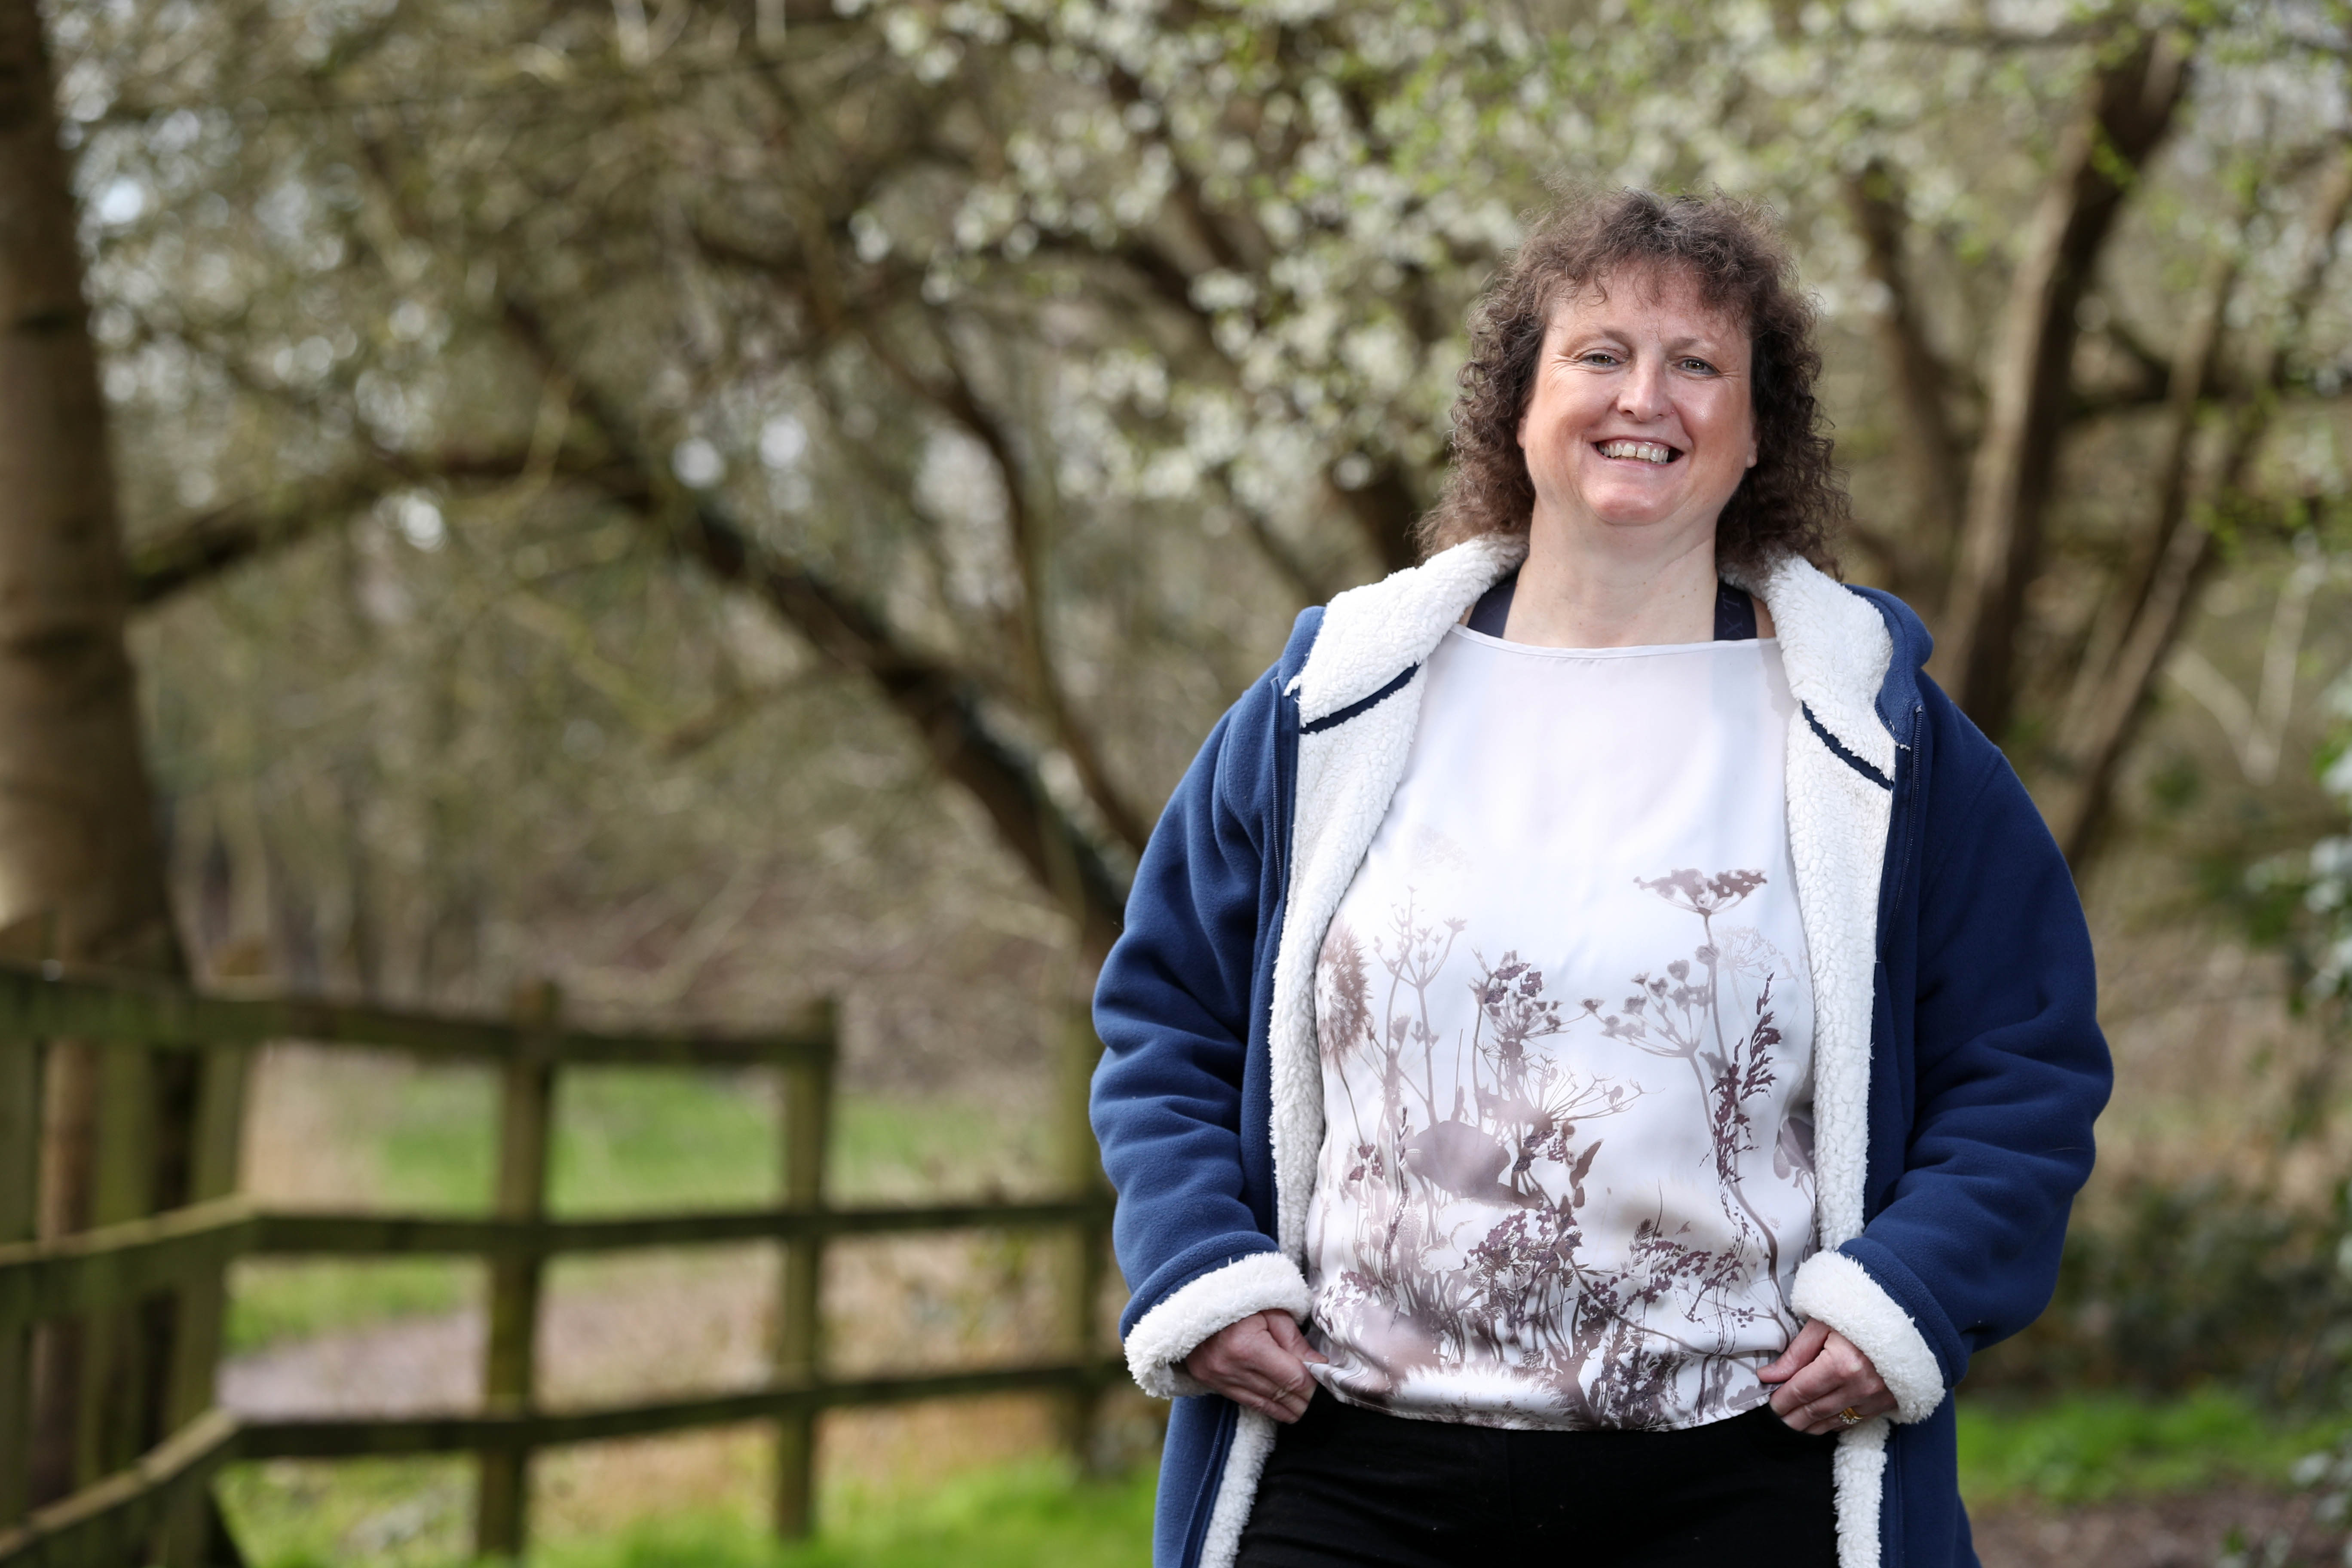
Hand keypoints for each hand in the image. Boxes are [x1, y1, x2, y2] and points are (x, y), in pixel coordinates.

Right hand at [1183, 1310, 1327, 1422]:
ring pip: (1265, 1404)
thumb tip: (1319, 1365)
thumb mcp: (1270, 1312)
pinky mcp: (1212, 1384)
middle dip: (1303, 1399)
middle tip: (1318, 1396)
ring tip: (1304, 1407)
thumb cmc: (1238, 1302)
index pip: (1292, 1378)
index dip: (1312, 1383)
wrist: (1194, 1305)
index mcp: (1248, 1346)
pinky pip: (1248, 1403)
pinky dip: (1269, 1407)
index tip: (1323, 1379)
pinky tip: (1284, 1410)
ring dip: (1288, 1408)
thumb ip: (1295, 1340)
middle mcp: (1232, 1368)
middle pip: (1280, 1394)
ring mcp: (1220, 1379)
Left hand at [1758, 1320, 1893, 1433]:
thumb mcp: (1821, 1324)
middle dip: (1792, 1419)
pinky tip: (1820, 1424)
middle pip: (1816, 1411)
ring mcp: (1876, 1398)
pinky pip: (1855, 1421)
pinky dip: (1834, 1424)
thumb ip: (1795, 1354)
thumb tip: (1768, 1376)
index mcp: (1841, 1364)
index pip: (1801, 1391)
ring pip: (1834, 1421)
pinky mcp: (1888, 1403)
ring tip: (1793, 1426)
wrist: (1904, 1317)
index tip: (1769, 1405)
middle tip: (1775, 1421)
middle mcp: (1859, 1386)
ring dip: (1811, 1427)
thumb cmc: (1857, 1313)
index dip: (1782, 1401)